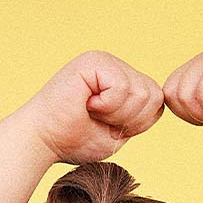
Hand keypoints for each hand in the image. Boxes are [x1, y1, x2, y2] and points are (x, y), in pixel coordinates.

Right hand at [18, 51, 164, 165]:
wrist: (41, 141)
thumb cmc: (72, 140)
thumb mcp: (117, 134)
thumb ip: (139, 118)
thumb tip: (162, 98)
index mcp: (120, 81)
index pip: (155, 100)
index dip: (138, 123)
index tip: (109, 127)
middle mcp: (114, 66)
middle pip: (153, 95)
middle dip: (130, 119)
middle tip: (99, 120)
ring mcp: (104, 61)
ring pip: (141, 92)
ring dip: (117, 114)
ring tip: (91, 112)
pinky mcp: (93, 61)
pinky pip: (122, 87)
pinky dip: (107, 106)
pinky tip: (87, 104)